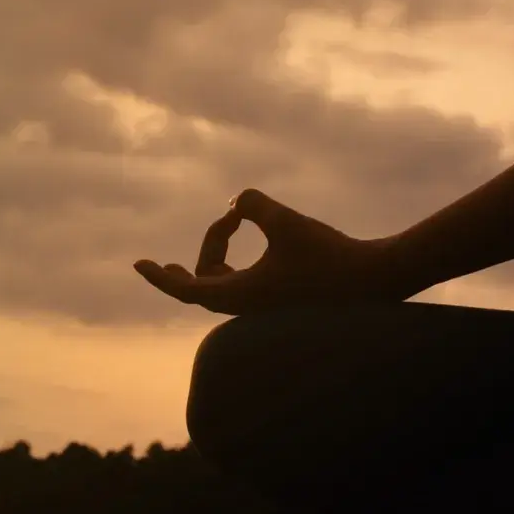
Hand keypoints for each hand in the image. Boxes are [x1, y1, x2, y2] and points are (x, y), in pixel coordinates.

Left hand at [133, 189, 411, 314]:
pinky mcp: (282, 306)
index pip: (186, 289)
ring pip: (223, 286)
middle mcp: (248, 310)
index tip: (138, 264)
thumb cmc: (329, 255)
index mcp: (242, 297)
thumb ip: (253, 205)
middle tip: (224, 221)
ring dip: (221, 255)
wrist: (375, 281)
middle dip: (207, 248)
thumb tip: (235, 201)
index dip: (159, 276)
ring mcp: (265, 311)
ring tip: (232, 222)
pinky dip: (238, 264)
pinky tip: (250, 241)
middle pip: (205, 282)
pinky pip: (243, 287)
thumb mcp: (286, 221)